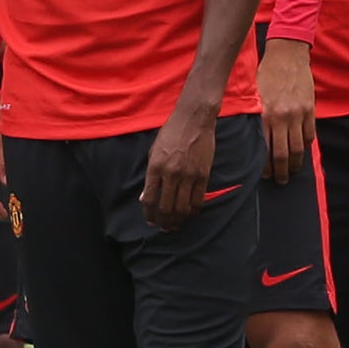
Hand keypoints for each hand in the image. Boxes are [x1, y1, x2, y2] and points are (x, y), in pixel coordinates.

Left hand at [142, 102, 216, 230]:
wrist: (194, 119)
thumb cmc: (171, 133)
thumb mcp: (154, 151)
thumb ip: (150, 176)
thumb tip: (145, 198)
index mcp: (155, 167)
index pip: (149, 199)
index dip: (149, 214)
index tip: (150, 221)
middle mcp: (171, 173)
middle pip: (166, 208)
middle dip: (164, 222)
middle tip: (164, 228)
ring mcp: (188, 175)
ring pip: (182, 208)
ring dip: (178, 220)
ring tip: (176, 225)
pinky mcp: (203, 174)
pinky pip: (198, 200)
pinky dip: (193, 211)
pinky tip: (190, 213)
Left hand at [257, 37, 315, 183]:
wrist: (287, 54)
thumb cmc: (267, 73)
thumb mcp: (254, 94)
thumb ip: (255, 116)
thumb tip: (251, 139)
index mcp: (266, 115)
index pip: (265, 149)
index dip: (266, 166)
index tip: (265, 175)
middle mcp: (282, 117)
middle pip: (283, 154)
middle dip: (281, 172)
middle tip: (280, 181)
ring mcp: (298, 114)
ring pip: (299, 148)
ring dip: (296, 164)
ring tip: (293, 171)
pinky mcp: (310, 110)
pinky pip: (310, 134)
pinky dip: (306, 146)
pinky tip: (302, 152)